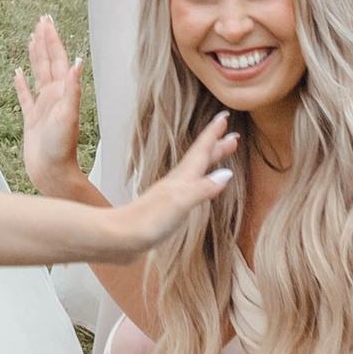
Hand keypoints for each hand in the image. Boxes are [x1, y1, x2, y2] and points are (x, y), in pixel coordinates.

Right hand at [12, 15, 85, 194]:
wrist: (54, 174)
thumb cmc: (63, 149)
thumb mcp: (68, 116)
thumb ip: (72, 89)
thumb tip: (77, 62)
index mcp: (62, 92)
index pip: (57, 59)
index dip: (51, 39)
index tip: (45, 21)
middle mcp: (54, 96)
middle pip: (48, 61)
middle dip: (44, 40)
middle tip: (41, 20)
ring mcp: (43, 106)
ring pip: (37, 74)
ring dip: (34, 56)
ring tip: (31, 39)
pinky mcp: (32, 119)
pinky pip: (25, 96)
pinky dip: (21, 84)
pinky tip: (17, 74)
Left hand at [104, 115, 238, 254]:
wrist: (119, 237)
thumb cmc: (147, 221)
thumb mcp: (179, 203)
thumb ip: (202, 189)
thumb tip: (227, 174)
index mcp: (181, 179)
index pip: (201, 151)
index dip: (213, 134)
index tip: (224, 116)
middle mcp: (176, 183)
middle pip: (200, 159)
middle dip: (216, 146)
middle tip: (233, 136)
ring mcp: (170, 195)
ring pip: (195, 171)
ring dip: (209, 160)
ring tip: (221, 154)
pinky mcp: (166, 208)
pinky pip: (190, 187)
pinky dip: (200, 180)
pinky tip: (199, 185)